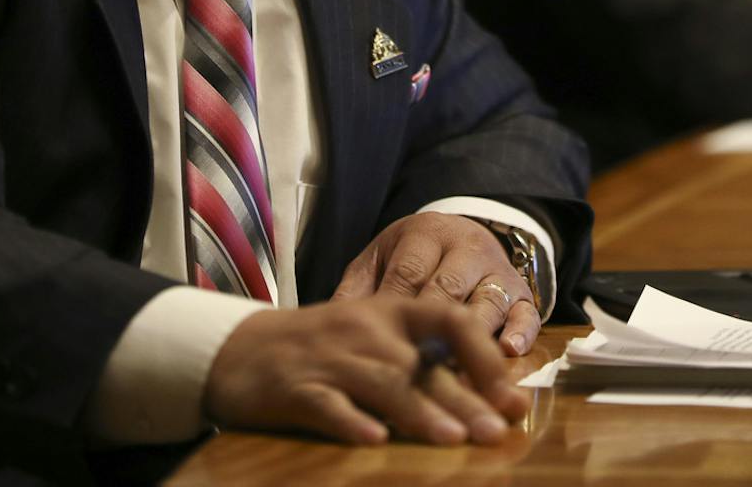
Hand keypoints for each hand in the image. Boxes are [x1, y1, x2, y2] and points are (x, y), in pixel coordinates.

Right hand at [202, 296, 525, 445]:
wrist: (239, 348)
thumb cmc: (322, 348)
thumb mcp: (372, 338)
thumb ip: (422, 360)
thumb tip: (489, 398)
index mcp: (389, 312)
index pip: (448, 320)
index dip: (484, 356)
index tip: (512, 396)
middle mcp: (364, 329)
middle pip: (421, 365)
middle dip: (464, 398)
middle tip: (498, 431)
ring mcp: (329, 359)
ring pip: (381, 383)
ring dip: (419, 412)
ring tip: (453, 438)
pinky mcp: (295, 389)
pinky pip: (327, 405)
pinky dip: (352, 422)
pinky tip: (375, 441)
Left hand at [332, 211, 540, 356]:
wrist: (463, 233)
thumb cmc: (412, 255)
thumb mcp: (381, 258)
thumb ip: (358, 288)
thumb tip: (328, 323)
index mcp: (426, 234)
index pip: (410, 273)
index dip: (397, 309)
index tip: (380, 345)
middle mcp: (466, 248)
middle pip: (449, 290)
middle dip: (433, 331)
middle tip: (418, 368)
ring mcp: (497, 271)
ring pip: (488, 302)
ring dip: (474, 340)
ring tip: (460, 375)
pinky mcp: (523, 293)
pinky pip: (527, 312)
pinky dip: (519, 332)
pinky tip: (507, 353)